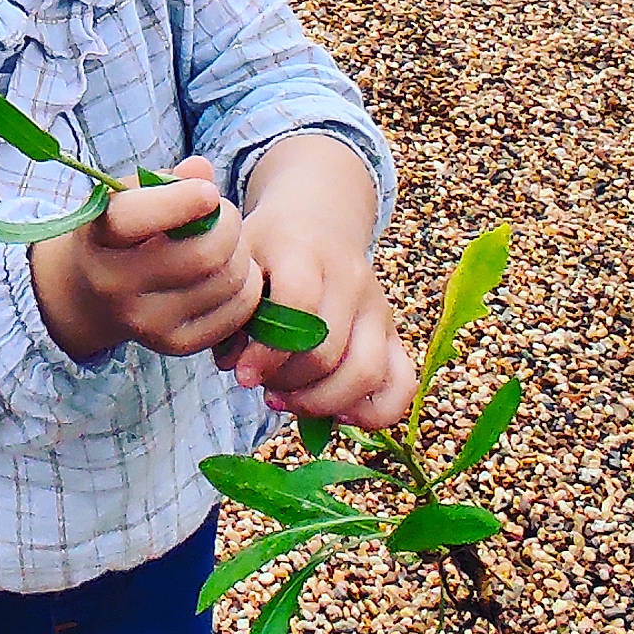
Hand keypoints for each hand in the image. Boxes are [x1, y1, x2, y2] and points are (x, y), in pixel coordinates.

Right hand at [30, 157, 262, 361]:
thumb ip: (165, 179)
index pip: (135, 218)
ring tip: (229, 242)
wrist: (90, 292)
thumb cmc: (120, 231)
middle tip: (226, 214)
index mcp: (98, 236)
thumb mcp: (128, 196)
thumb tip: (201, 170)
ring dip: (242, 254)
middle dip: (229, 225)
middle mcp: (115, 284)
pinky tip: (232, 271)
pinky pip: (235, 314)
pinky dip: (247, 287)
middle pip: (200, 256)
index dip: (182, 201)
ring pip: (225, 284)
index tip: (207, 191)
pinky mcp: (175, 345)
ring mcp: (145, 322)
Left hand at [214, 134, 415, 429]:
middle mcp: (349, 278)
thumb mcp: (241, 263)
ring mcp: (378, 306)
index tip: (242, 373)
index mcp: (304, 251)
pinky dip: (372, 412)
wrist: (318, 220)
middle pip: (327, 351)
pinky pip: (401, 384)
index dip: (267, 352)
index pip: (297, 305)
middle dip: (287, 383)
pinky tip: (337, 413)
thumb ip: (231, 313)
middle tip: (263, 386)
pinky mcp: (394, 331)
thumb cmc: (269, 250)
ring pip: (366, 373)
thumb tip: (238, 368)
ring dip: (322, 402)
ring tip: (289, 399)